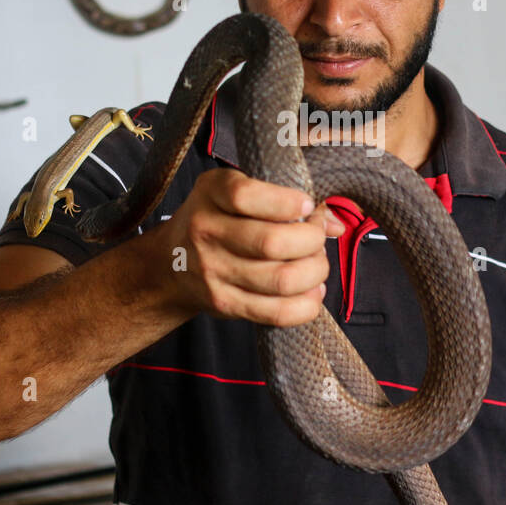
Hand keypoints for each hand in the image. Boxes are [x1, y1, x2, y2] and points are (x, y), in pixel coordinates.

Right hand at [156, 168, 344, 326]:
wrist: (170, 263)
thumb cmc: (216, 219)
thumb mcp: (235, 192)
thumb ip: (284, 199)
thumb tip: (335, 223)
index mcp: (211, 193)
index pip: (246, 197)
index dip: (287, 202)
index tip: (307, 205)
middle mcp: (207, 231)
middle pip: (272, 243)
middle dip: (312, 240)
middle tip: (317, 237)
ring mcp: (214, 271)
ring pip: (281, 280)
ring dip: (315, 272)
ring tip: (317, 264)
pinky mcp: (225, 303)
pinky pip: (276, 312)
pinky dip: (306, 305)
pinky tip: (312, 291)